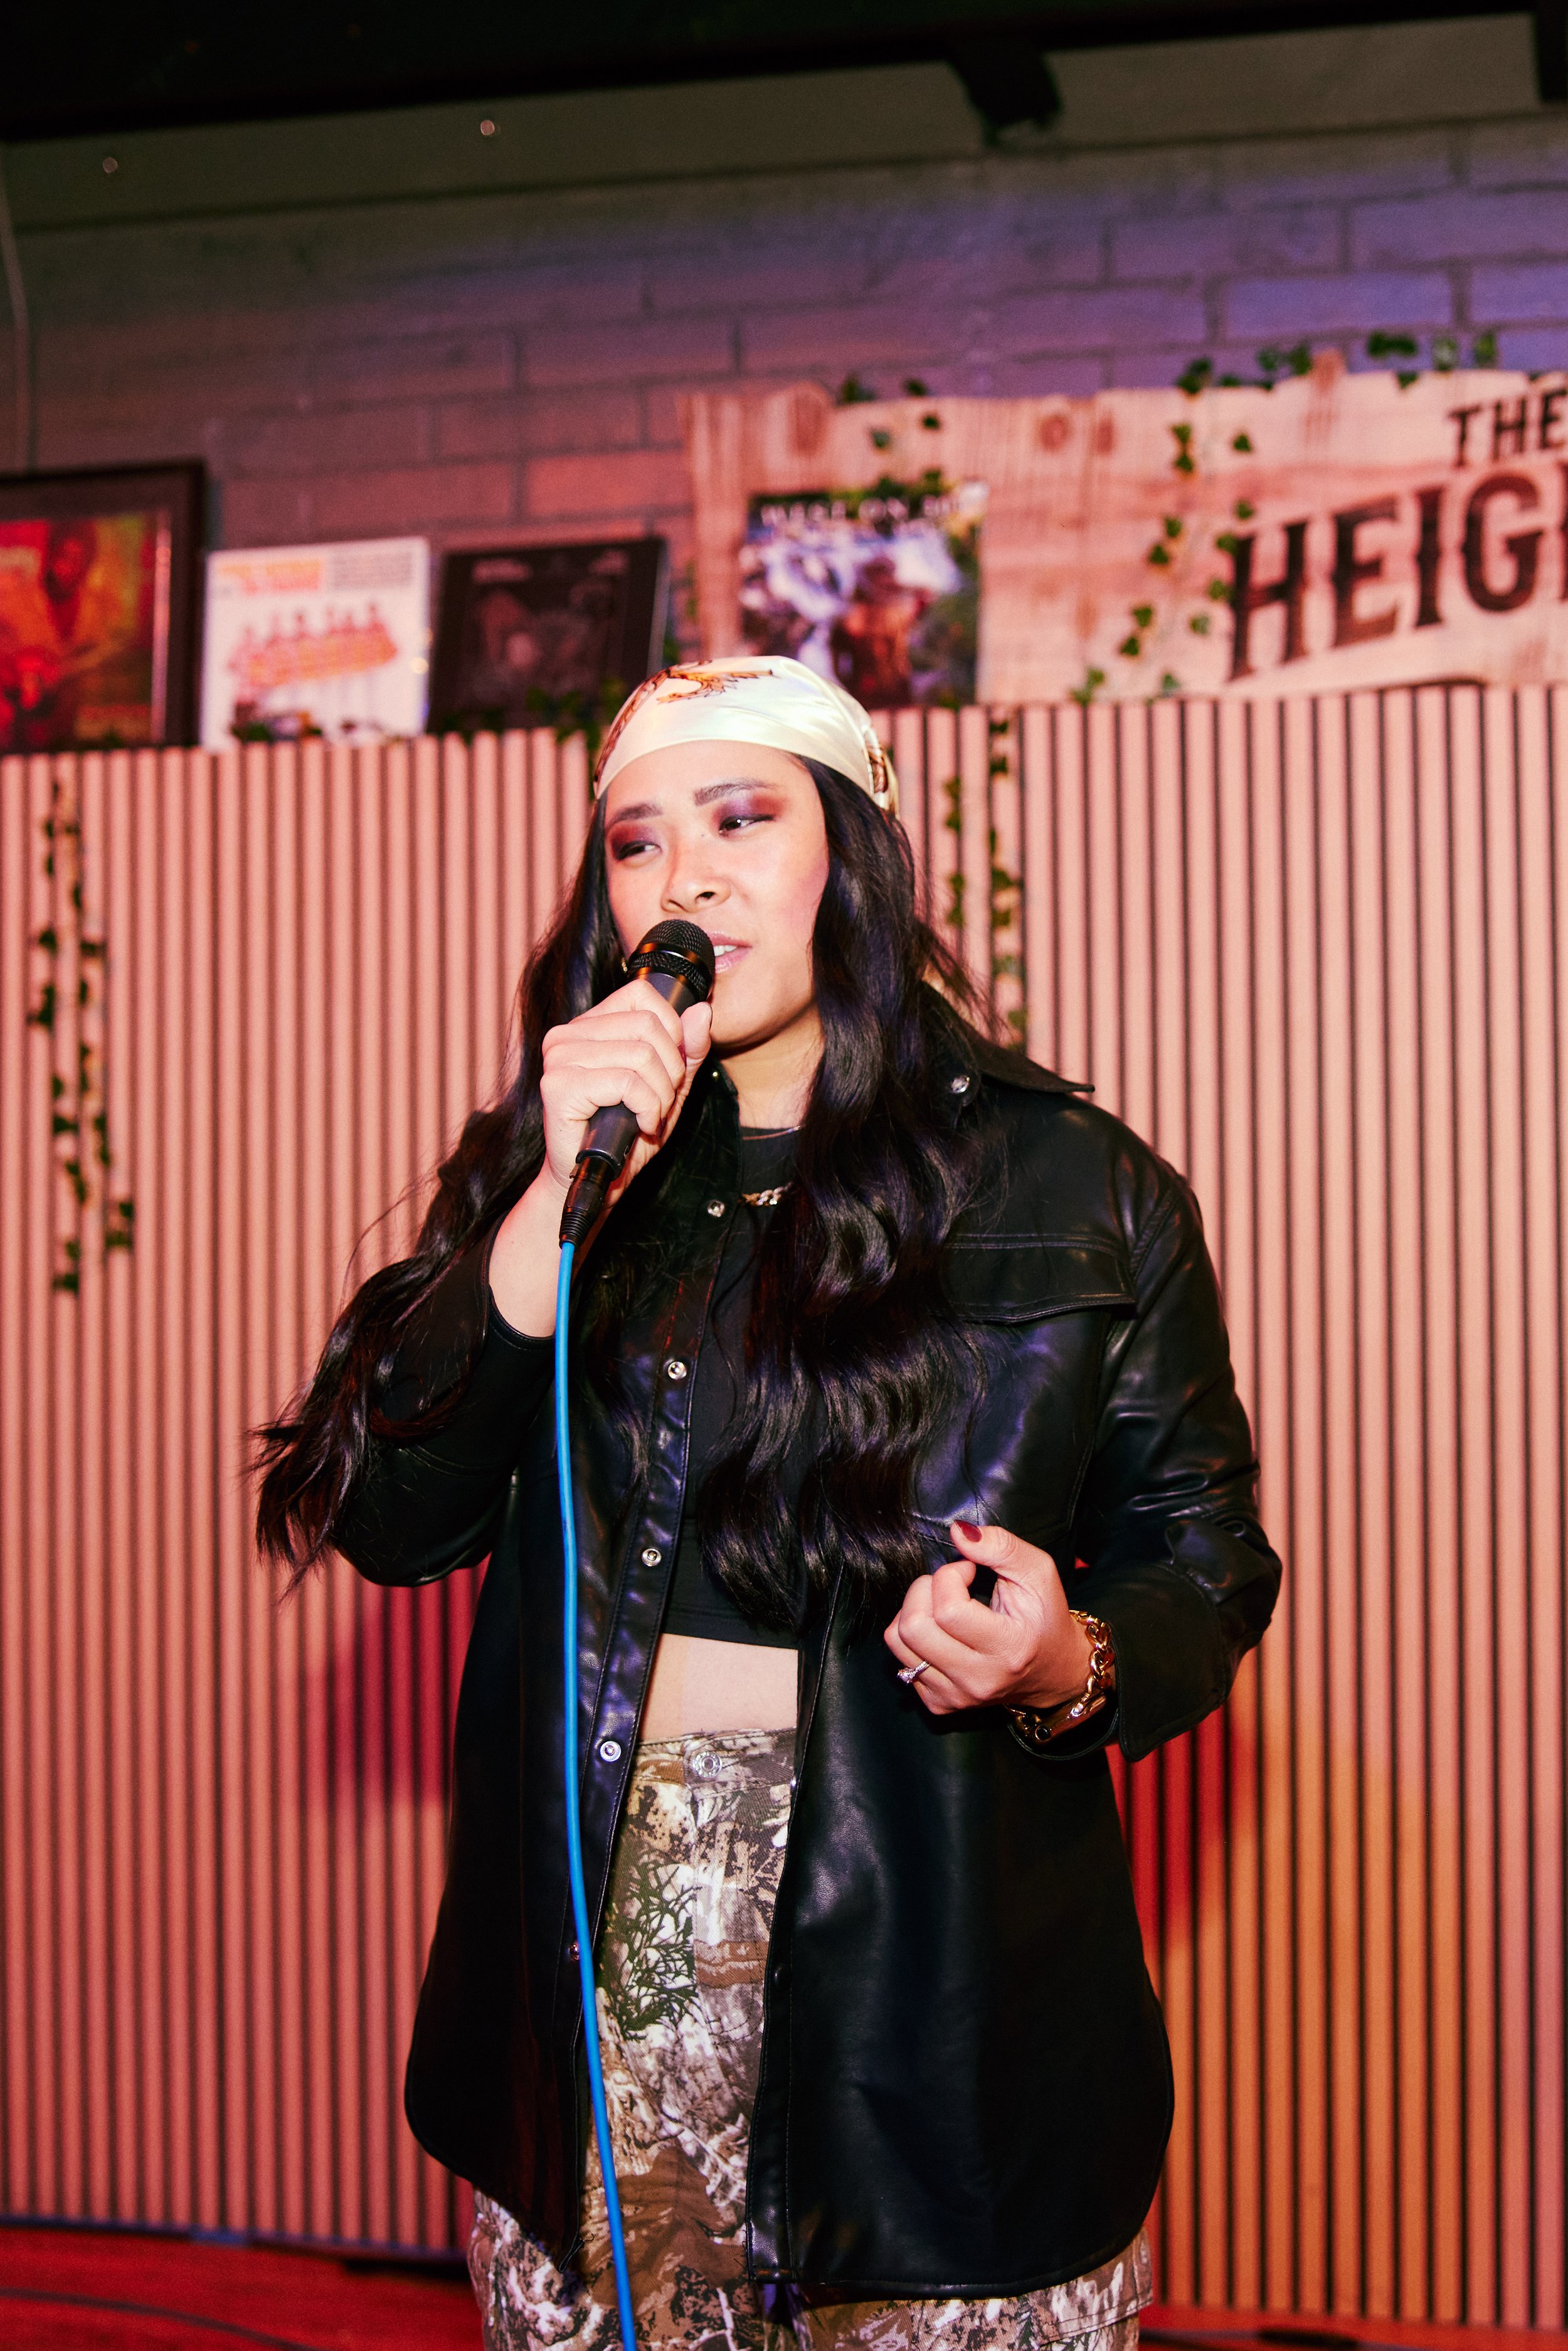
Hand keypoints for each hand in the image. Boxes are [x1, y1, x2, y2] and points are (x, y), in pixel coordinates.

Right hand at [537, 976, 712, 1206]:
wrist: (598, 1182)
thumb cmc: (627, 1134)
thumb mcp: (670, 1087)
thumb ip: (688, 1050)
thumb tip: (702, 1011)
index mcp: (589, 1025)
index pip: (642, 995)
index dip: (671, 1032)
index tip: (668, 1070)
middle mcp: (567, 1034)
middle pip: (648, 1025)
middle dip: (671, 1070)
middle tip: (660, 1102)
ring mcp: (559, 1057)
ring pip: (642, 1055)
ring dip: (661, 1095)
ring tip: (649, 1116)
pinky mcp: (558, 1085)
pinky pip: (627, 1082)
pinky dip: (647, 1108)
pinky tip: (639, 1125)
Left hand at [882, 1521, 1095, 1716]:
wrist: (1052, 1671)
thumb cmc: (1045, 1617)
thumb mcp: (1037, 1572)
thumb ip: (1000, 1546)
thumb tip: (958, 1532)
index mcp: (1009, 1650)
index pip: (949, 1611)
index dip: (950, 1575)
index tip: (969, 1570)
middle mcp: (979, 1680)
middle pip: (914, 1627)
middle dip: (923, 1590)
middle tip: (949, 1585)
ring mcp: (957, 1696)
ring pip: (898, 1641)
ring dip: (913, 1610)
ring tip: (942, 1604)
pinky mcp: (940, 1703)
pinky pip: (901, 1659)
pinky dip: (914, 1636)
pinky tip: (941, 1631)